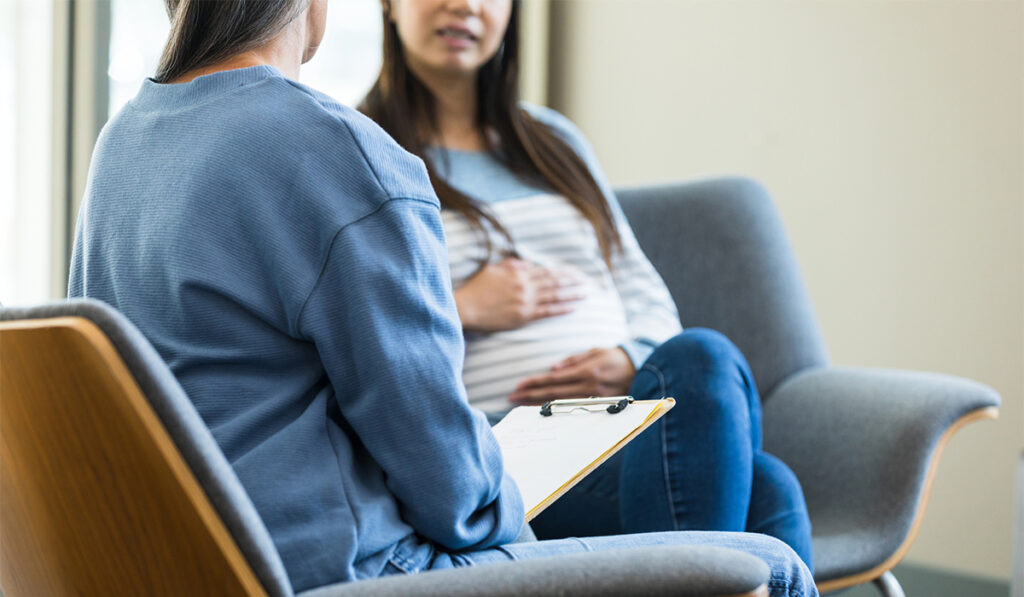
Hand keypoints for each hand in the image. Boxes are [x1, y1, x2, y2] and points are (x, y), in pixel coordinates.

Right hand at [454, 258, 584, 331]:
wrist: (467, 307)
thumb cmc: (477, 288)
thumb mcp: (494, 269)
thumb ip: (513, 265)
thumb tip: (529, 264)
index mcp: (519, 273)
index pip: (546, 271)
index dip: (564, 272)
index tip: (576, 272)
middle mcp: (525, 286)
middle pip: (555, 282)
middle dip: (573, 282)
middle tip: (588, 282)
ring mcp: (525, 301)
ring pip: (555, 296)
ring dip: (573, 295)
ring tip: (586, 294)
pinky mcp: (523, 316)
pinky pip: (547, 312)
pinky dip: (562, 309)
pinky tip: (573, 308)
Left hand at [508, 347, 635, 404]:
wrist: (641, 370)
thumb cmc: (616, 357)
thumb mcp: (595, 351)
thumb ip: (573, 360)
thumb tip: (553, 368)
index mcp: (586, 372)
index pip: (553, 379)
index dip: (534, 383)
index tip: (518, 386)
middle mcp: (588, 387)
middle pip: (553, 393)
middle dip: (530, 395)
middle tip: (512, 397)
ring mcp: (592, 399)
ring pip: (560, 403)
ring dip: (538, 403)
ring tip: (521, 404)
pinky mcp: (597, 406)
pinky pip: (571, 408)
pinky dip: (555, 409)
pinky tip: (542, 409)